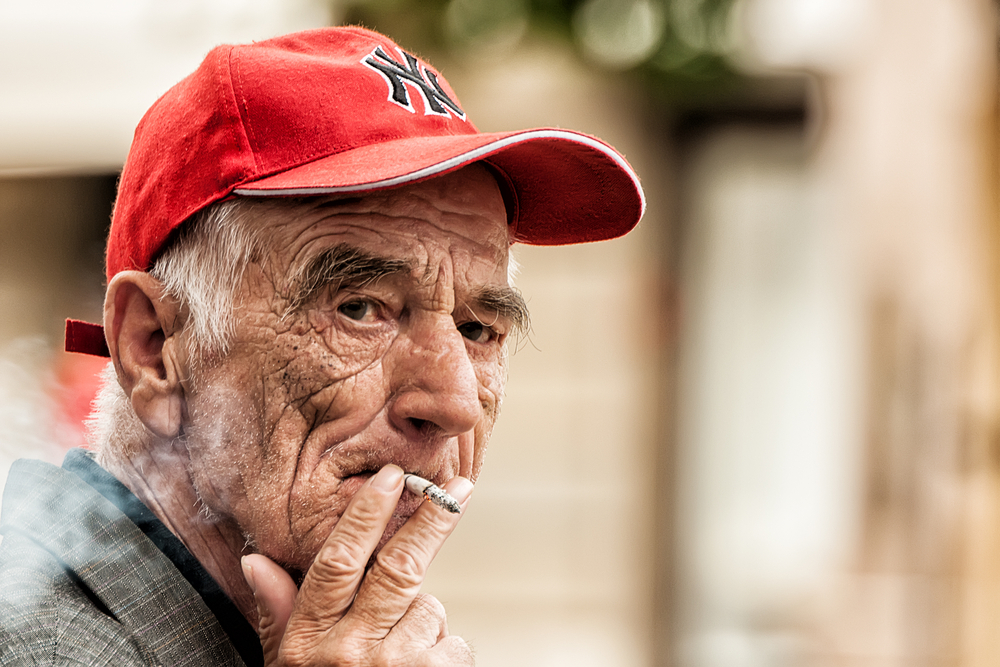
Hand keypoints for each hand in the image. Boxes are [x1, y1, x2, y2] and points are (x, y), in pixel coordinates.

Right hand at [241, 465, 473, 665]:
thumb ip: (277, 613)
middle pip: (399, 569)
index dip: (366, 514)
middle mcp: (350, 652)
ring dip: (423, 621)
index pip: (338, 563)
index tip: (392, 477)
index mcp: (310, 640)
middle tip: (458, 486)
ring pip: (430, 610)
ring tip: (398, 653)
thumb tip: (254, 560)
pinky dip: (445, 651)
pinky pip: (454, 643)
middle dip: (432, 520)